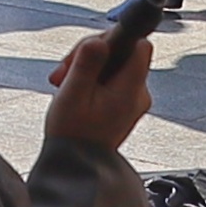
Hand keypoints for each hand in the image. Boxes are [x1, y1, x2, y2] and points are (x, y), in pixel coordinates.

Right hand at [42, 17, 153, 156]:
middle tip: (67, 70)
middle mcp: (138, 94)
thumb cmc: (73, 137)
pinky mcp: (125, 107)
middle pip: (124, 53)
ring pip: (116, 66)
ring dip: (90, 68)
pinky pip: (113, 81)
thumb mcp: (72, 94)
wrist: (77, 168)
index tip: (92, 47)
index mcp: (130, 90)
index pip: (139, 45)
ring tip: (66, 83)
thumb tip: (99, 40)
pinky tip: (76, 91)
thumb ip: (87, 64)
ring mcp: (133, 101)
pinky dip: (94, 81)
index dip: (115, 38)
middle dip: (93, 55)